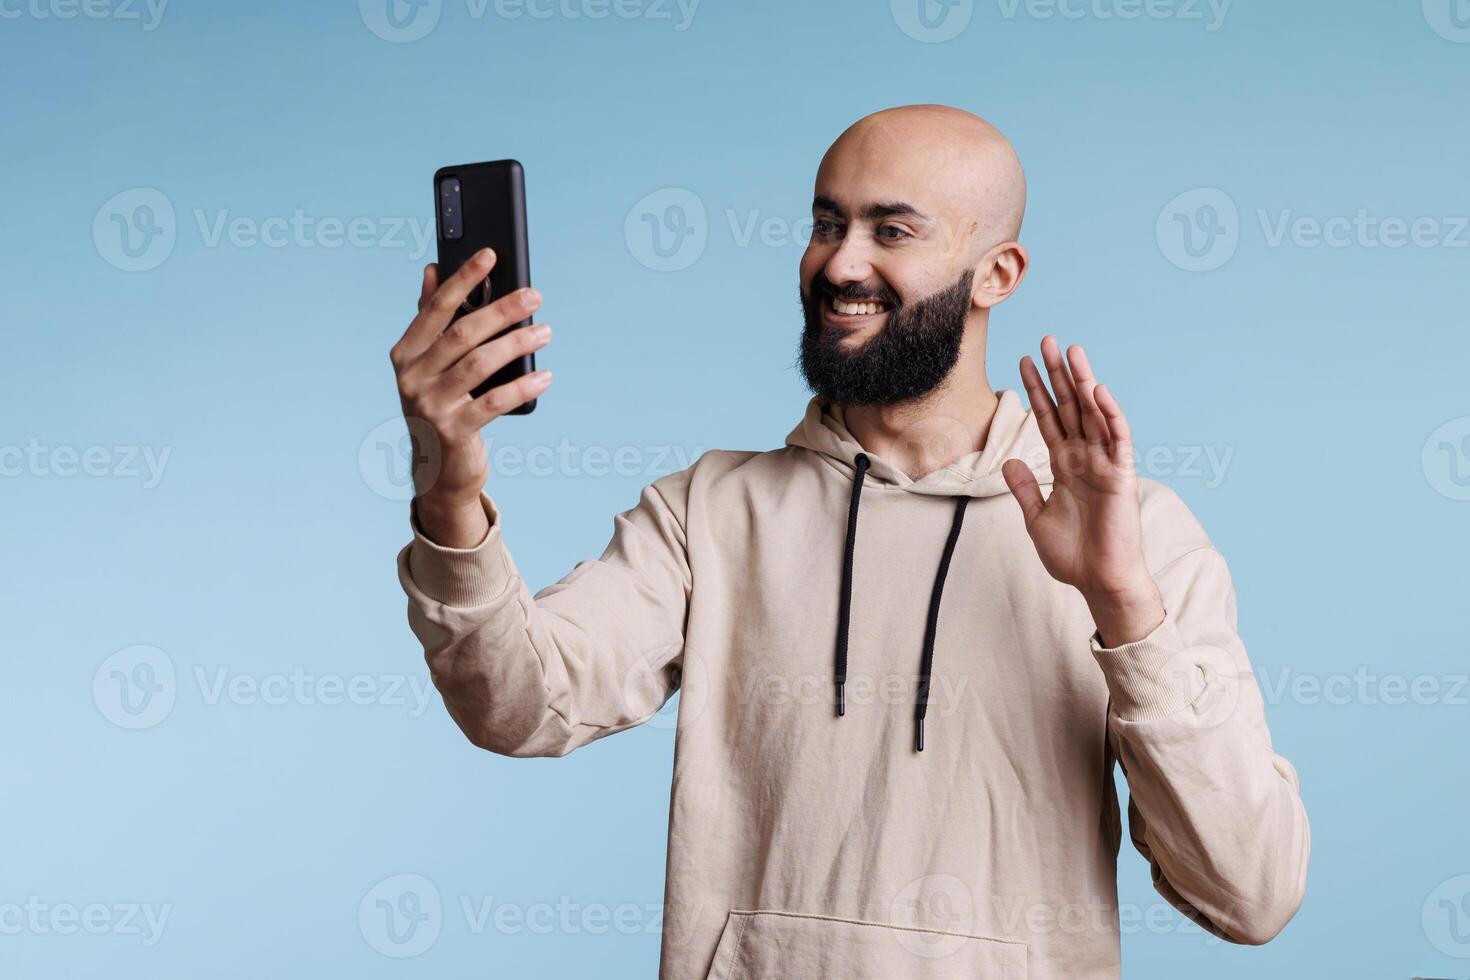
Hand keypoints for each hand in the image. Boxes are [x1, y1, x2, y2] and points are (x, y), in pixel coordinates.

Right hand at [389, 248, 552, 546]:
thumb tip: (433, 268)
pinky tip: (545, 375)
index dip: (463, 278)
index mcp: (405, 353)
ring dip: (518, 343)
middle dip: (502, 310)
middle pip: (463, 333)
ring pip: (480, 363)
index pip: (436, 307)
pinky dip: (522, 386)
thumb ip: (431, 319)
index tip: (490, 254)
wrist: (438, 470)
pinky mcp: (453, 430)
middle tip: (535, 295)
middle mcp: (412, 377)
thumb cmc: (441, 405)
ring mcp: (430, 405)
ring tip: (545, 331)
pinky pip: (494, 401)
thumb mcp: (430, 364)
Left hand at [1000, 337, 1164, 646]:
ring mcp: (1104, 465)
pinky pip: (1117, 440)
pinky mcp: (1121, 477)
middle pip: (1070, 407)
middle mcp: (1084, 459)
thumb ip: (1024, 488)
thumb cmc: (1073, 555)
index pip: (1049, 419)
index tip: (1023, 361)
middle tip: (1048, 340)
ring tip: (1072, 352)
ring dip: (1084, 382)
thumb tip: (1008, 459)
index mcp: (1065, 466)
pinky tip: (1098, 392)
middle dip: (1058, 374)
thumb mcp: (1036, 518)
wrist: (1098, 582)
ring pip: (1094, 415)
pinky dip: (1110, 416)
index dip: (1037, 391)